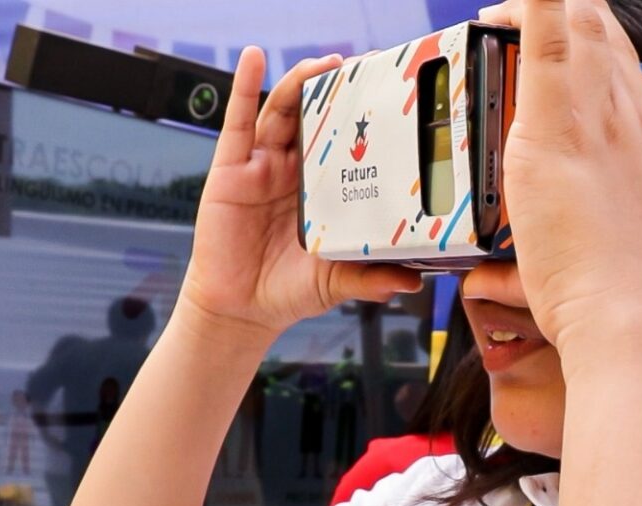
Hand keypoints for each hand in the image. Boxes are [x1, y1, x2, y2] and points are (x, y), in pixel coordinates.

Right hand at [180, 49, 419, 338]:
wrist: (241, 311)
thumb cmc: (286, 290)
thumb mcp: (335, 282)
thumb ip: (369, 279)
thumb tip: (411, 280)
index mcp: (322, 189)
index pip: (345, 142)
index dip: (362, 117)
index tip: (389, 94)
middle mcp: (292, 171)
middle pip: (316, 117)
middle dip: (337, 89)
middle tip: (364, 66)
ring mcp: (261, 166)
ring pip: (283, 111)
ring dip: (301, 80)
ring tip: (324, 62)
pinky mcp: (230, 170)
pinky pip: (237, 122)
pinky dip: (243, 86)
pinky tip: (253, 58)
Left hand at [482, 0, 641, 351]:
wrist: (638, 316)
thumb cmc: (626, 302)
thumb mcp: (606, 254)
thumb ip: (563, 242)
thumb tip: (496, 270)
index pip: (618, 66)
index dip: (587, 40)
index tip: (558, 37)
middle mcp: (628, 120)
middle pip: (600, 32)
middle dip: (559, 13)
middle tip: (509, 20)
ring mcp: (597, 121)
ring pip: (578, 28)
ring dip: (534, 11)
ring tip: (494, 17)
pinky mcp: (555, 131)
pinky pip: (547, 44)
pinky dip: (533, 7)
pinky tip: (504, 2)